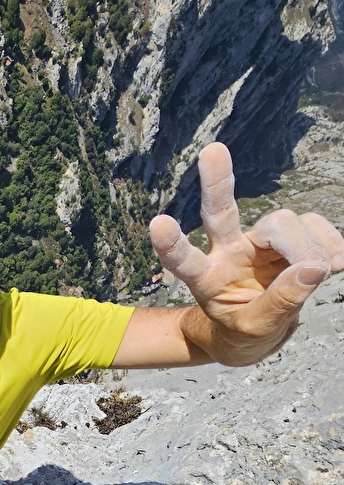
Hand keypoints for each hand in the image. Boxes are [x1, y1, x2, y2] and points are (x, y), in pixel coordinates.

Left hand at [149, 143, 343, 357]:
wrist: (258, 334)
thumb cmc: (244, 334)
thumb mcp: (256, 330)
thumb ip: (280, 302)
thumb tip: (313, 267)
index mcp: (206, 279)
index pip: (185, 261)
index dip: (173, 244)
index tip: (158, 224)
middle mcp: (228, 251)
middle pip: (222, 213)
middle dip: (217, 182)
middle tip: (211, 151)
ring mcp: (258, 242)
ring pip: (283, 222)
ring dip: (308, 247)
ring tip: (323, 273)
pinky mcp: (289, 239)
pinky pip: (315, 227)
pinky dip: (331, 243)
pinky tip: (338, 264)